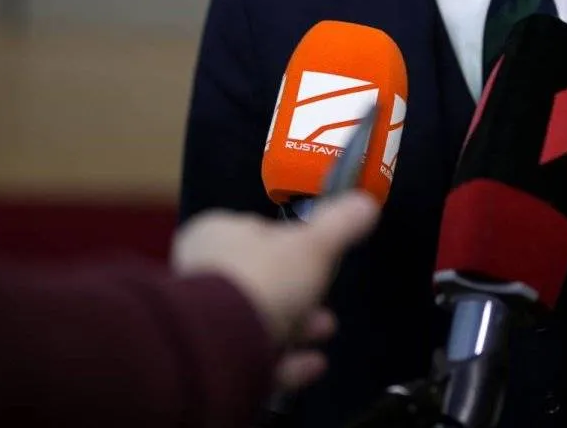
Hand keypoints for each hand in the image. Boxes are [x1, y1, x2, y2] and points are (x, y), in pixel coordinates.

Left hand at [171, 193, 379, 390]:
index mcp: (214, 234)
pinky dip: (286, 360)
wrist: (223, 344)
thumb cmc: (266, 278)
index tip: (319, 255)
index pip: (255, 230)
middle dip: (300, 291)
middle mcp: (201, 273)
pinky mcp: (213, 359)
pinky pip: (254, 357)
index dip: (289, 243)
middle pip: (260, 280)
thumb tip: (365, 202)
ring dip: (297, 326)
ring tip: (326, 329)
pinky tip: (313, 364)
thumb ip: (340, 224)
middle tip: (326, 300)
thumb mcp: (313, 245)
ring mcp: (204, 320)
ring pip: (257, 320)